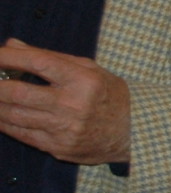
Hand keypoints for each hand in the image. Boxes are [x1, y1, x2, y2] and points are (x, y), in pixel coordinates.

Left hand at [0, 40, 130, 164]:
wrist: (134, 133)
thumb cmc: (110, 95)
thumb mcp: (89, 69)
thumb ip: (49, 57)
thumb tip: (12, 45)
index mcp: (83, 80)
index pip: (37, 63)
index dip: (9, 57)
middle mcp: (73, 104)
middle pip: (18, 92)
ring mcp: (64, 128)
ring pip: (14, 115)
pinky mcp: (59, 147)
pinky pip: (21, 134)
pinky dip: (4, 123)